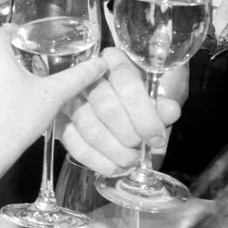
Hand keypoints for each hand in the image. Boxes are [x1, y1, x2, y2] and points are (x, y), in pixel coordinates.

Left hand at [0, 25, 114, 163]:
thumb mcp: (54, 94)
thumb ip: (78, 76)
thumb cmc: (20, 115)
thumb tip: (102, 64)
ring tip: (28, 74)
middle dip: (14, 49)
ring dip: (4, 65)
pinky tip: (13, 93)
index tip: (36, 39)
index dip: (19, 32)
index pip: (4, 30)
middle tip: (37, 56)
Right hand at [58, 48, 179, 174]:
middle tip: (141, 149)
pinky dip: (96, 160)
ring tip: (131, 161)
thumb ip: (165, 97)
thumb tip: (169, 111)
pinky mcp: (59, 120)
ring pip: (88, 127)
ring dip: (113, 151)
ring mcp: (67, 97)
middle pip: (105, 106)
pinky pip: (74, 143)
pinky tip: (114, 168)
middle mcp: (85, 73)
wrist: (126, 100)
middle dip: (128, 134)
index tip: (156, 138)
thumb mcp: (161, 88)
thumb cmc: (144, 92)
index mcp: (113, 59)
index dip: (143, 114)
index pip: (126, 82)